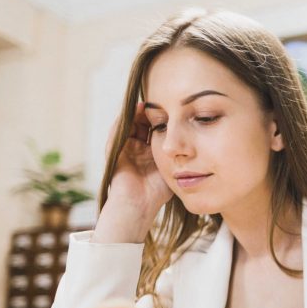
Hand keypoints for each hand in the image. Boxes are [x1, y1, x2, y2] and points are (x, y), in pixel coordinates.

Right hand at [93, 103, 174, 242]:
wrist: (138, 205)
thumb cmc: (156, 192)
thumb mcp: (171, 168)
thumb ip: (178, 155)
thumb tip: (192, 143)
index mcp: (149, 153)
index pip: (155, 130)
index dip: (163, 119)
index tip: (173, 109)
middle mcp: (136, 149)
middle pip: (142, 124)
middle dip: (150, 113)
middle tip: (161, 102)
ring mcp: (124, 149)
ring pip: (130, 124)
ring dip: (138, 113)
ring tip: (148, 103)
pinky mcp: (114, 150)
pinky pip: (118, 130)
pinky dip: (125, 120)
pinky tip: (135, 111)